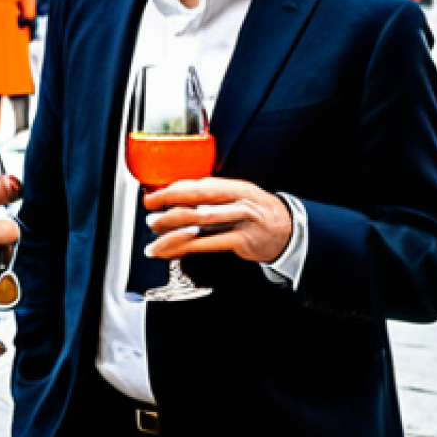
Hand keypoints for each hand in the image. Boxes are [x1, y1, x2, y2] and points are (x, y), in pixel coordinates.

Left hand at [144, 177, 291, 264]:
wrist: (287, 230)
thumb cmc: (256, 211)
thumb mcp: (236, 196)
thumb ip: (210, 195)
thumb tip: (176, 194)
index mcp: (232, 185)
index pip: (197, 185)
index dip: (172, 189)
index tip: (153, 195)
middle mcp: (236, 199)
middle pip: (196, 200)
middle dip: (168, 205)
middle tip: (149, 212)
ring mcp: (241, 220)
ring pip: (200, 222)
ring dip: (172, 229)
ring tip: (155, 234)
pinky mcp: (242, 241)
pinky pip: (208, 244)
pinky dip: (185, 247)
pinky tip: (171, 251)